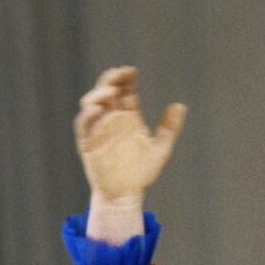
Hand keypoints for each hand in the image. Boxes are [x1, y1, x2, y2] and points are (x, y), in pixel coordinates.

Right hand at [74, 67, 186, 243]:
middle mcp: (112, 119)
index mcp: (129, 117)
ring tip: (112, 90)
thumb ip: (169, 127)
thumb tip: (180, 105)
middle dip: (112, 79)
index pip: (126, 91)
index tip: (132, 70)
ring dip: (99, 94)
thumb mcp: (161, 149)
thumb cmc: (142, 172)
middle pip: (108, 92)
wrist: (125, 194)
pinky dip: (88, 114)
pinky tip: (99, 109)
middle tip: (120, 73)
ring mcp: (98, 129)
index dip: (127, 79)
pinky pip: (84, 124)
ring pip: (93, 103)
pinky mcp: (87, 142)